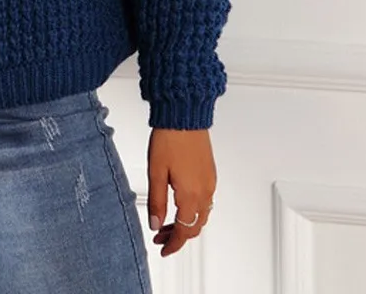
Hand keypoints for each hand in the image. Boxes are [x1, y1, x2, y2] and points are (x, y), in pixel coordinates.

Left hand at [147, 127, 216, 257]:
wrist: (184, 115)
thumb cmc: (169, 138)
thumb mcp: (156, 172)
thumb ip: (156, 201)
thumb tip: (155, 224)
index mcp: (191, 194)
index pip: (184, 230)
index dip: (173, 244)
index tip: (163, 249)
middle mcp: (205, 191)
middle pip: (195, 226)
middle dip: (178, 235)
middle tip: (160, 236)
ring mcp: (210, 182)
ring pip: (201, 215)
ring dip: (185, 223)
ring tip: (166, 222)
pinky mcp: (210, 174)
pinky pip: (205, 201)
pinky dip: (193, 210)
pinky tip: (179, 205)